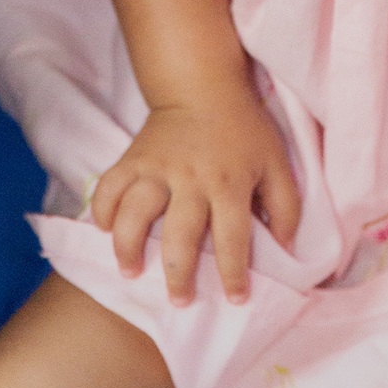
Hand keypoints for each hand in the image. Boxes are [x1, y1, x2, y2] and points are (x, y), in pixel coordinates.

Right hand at [90, 86, 300, 304]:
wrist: (202, 86)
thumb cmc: (244, 130)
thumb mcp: (277, 163)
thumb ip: (285, 207)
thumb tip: (286, 248)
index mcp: (230, 183)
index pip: (232, 239)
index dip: (234, 274)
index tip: (236, 299)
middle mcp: (191, 179)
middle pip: (180, 237)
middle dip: (179, 275)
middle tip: (179, 301)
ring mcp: (157, 168)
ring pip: (135, 215)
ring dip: (129, 248)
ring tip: (132, 272)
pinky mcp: (133, 158)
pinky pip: (109, 187)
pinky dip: (102, 210)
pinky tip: (105, 230)